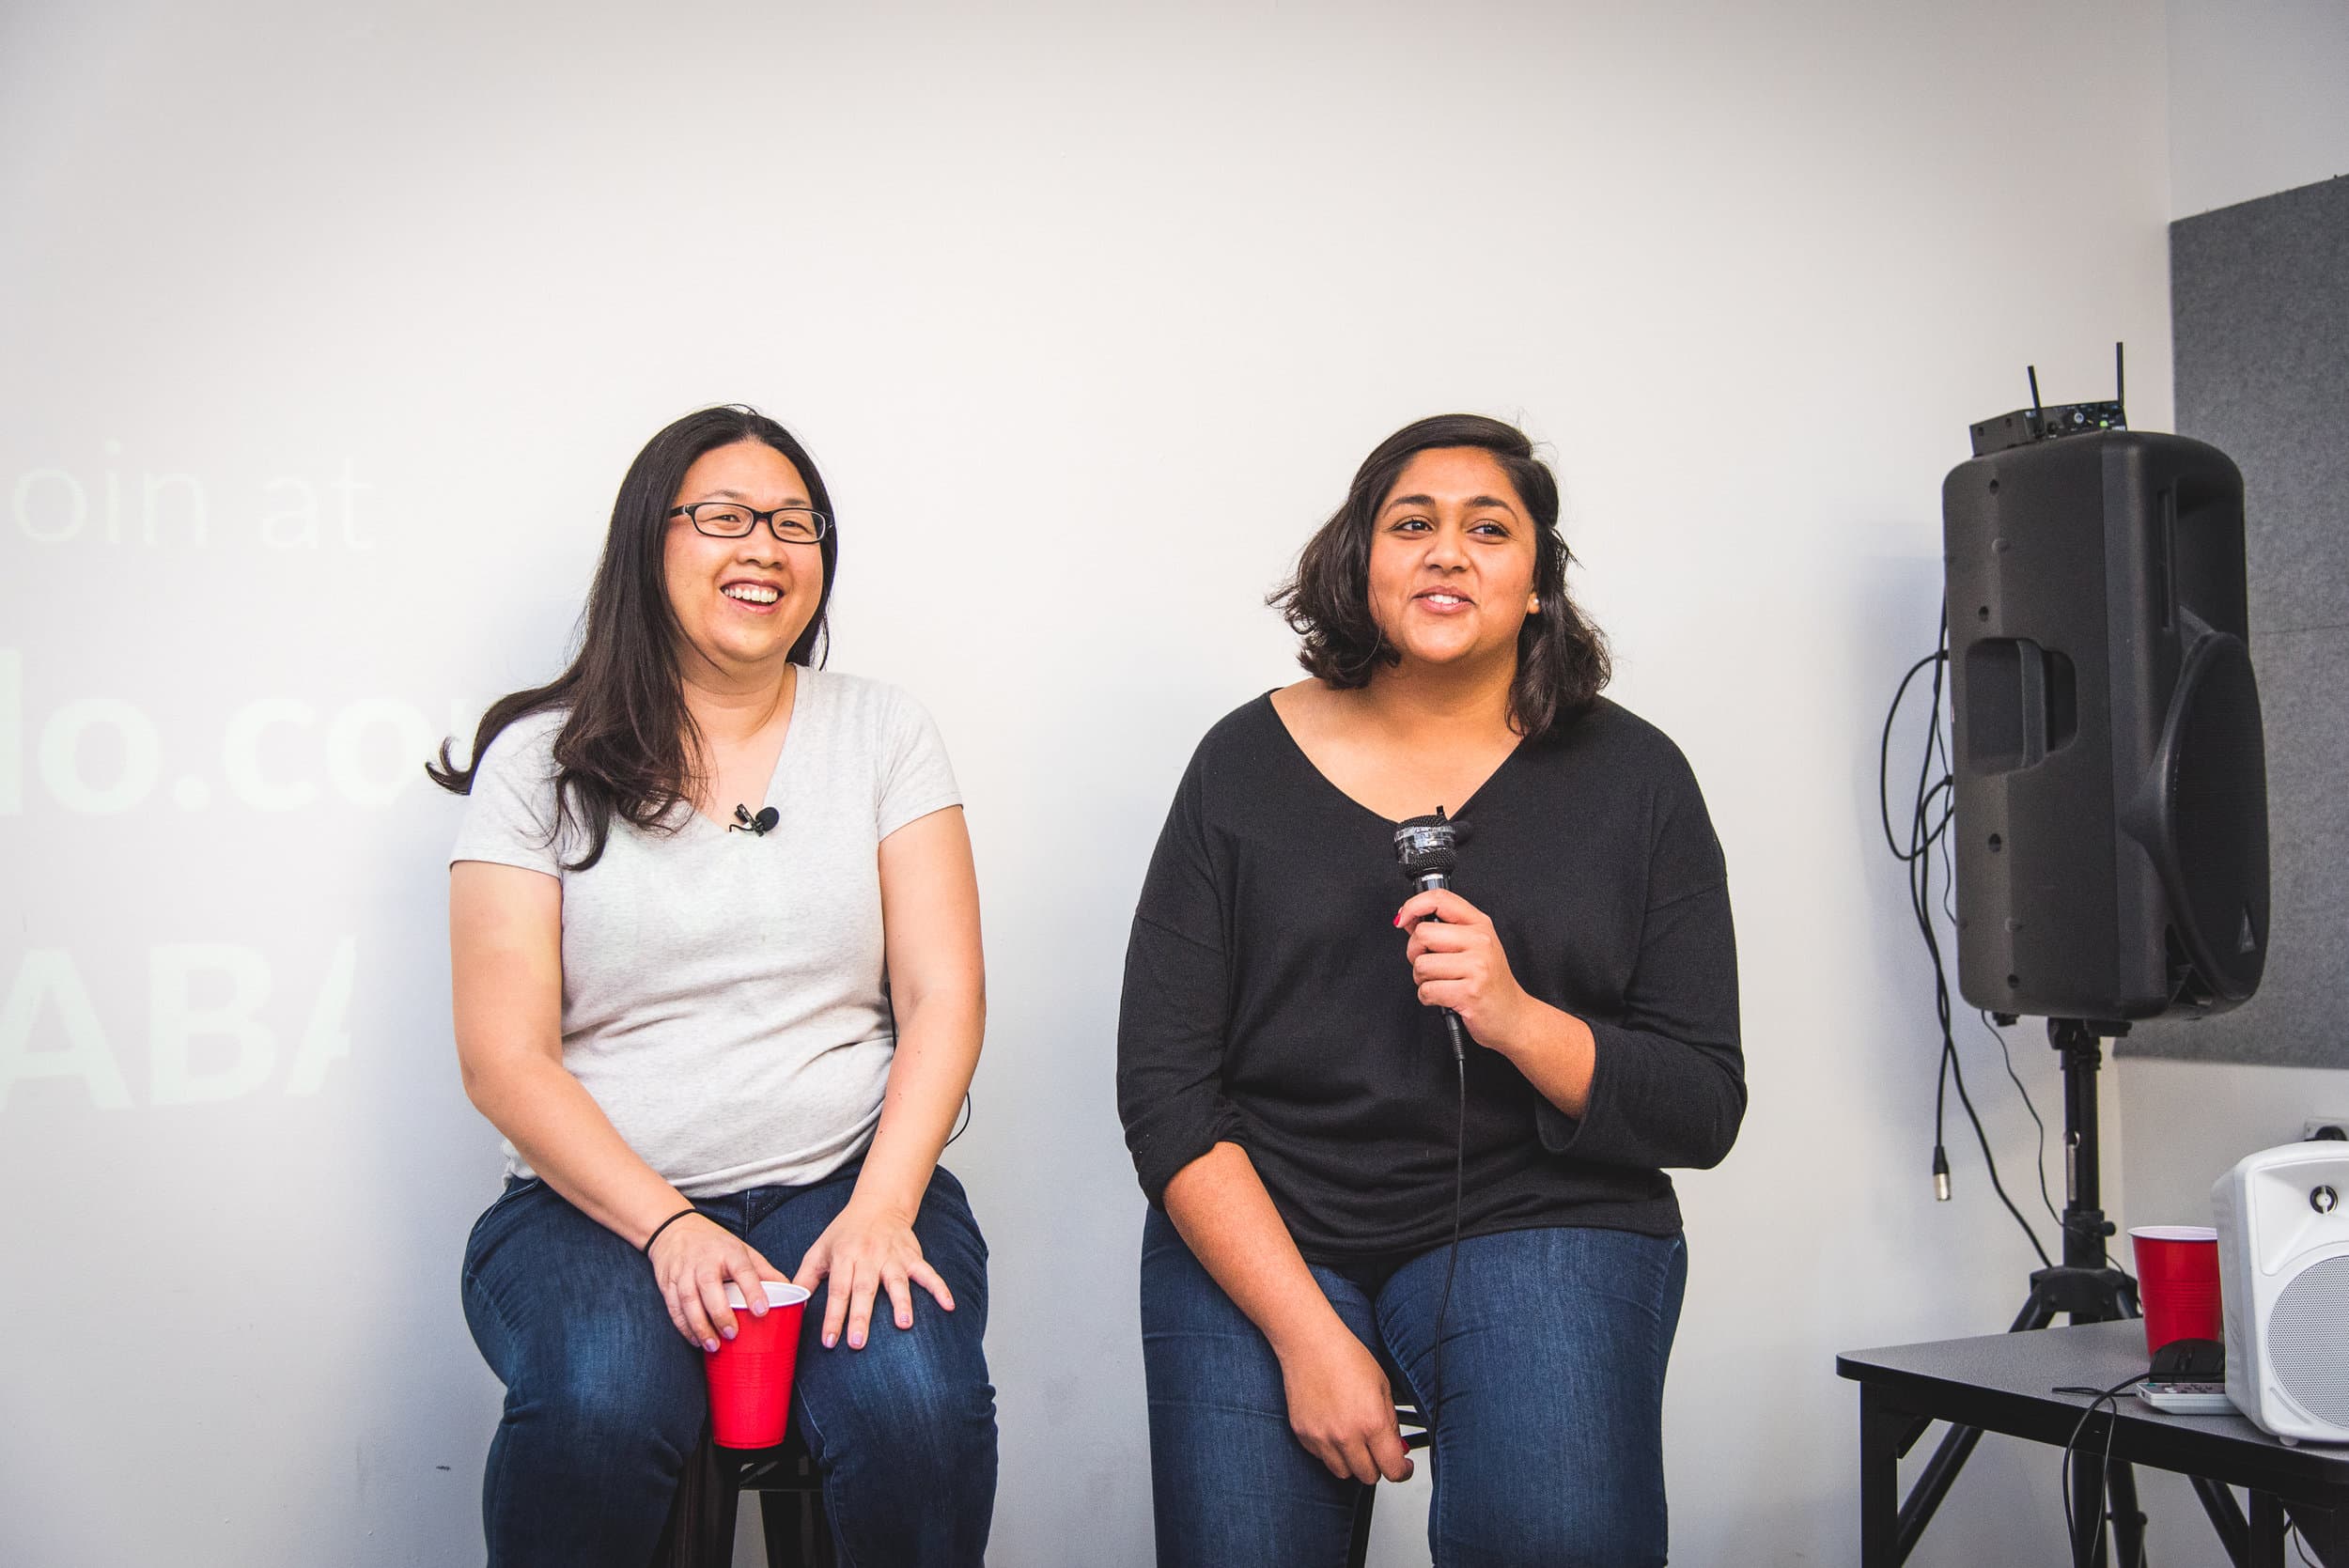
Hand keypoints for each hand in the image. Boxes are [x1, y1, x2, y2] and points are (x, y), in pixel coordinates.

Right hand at [647, 1210, 787, 1352]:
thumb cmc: (715, 1244)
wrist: (675, 1229)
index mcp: (728, 1252)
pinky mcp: (667, 1283)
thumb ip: (764, 1271)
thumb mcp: (742, 1250)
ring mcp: (683, 1272)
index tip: (762, 1311)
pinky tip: (695, 1339)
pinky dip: (683, 1326)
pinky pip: (673, 1307)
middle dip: (720, 1313)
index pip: (743, 1270)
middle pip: (709, 1287)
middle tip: (732, 1334)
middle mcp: (704, 1261)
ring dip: (699, 1325)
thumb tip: (793, 1293)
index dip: (753, 1290)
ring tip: (713, 1345)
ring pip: (688, 1300)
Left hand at [793, 1197, 955, 1349]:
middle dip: (861, 1316)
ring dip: (901, 1302)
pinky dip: (939, 1288)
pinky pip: (927, 1273)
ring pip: (897, 1281)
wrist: (878, 1204)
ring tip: (904, 1324)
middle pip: (865, 1289)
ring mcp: (892, 1257)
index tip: (829, 1341)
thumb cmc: (845, 1232)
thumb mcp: (819, 1249)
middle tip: (859, 1343)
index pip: (837, 1290)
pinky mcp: (912, 1256)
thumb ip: (805, 1277)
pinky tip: (948, 1306)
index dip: (832, 1316)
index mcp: (844, 1257)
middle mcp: (868, 1257)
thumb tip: (791, 1304)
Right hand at [1277, 1323, 1414, 1484]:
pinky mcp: (1303, 1435)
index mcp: (1372, 1423)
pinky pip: (1322, 1457)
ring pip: (1344, 1473)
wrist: (1309, 1343)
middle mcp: (1346, 1436)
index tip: (1403, 1467)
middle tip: (1378, 1450)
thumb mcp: (1382, 1386)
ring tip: (1354, 1439)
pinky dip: (1330, 1450)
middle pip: (1368, 1477)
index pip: (1392, 1469)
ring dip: (1353, 1462)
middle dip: (1378, 1466)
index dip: (1402, 1471)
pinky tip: (1333, 1428)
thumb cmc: (1345, 1356)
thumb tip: (1397, 1448)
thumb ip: (1391, 1422)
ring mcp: (1322, 1438)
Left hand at [1396, 887, 1531, 1052]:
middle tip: (1430, 965)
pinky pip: (1427, 990)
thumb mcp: (1474, 947)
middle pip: (1423, 934)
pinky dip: (1427, 998)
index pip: (1440, 899)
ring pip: (1421, 965)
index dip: (1413, 905)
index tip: (1402, 919)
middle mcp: (1480, 941)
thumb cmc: (1489, 983)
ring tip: (1442, 983)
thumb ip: (1443, 931)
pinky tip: (1445, 998)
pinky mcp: (1469, 992)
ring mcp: (1477, 966)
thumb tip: (1409, 920)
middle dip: (1415, 953)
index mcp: (1480, 925)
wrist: (1513, 1016)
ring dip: (1422, 980)